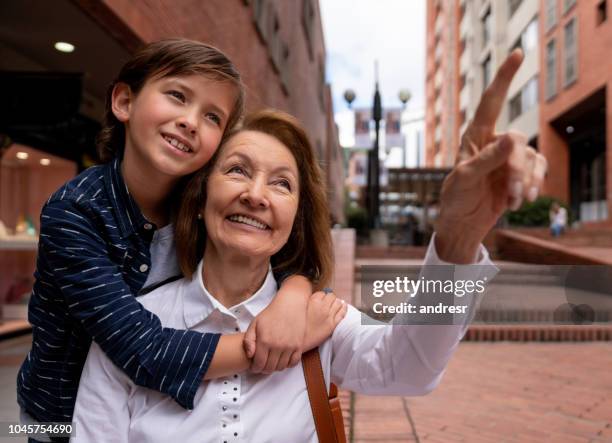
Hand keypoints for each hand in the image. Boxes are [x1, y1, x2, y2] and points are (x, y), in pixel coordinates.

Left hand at [244, 292, 305, 373]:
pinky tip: (283, 359)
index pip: (259, 364)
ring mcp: (289, 347)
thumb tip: (250, 355)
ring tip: (272, 361)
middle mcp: (277, 346)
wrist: (290, 305)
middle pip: (270, 368)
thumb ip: (248, 340)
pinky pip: (293, 363)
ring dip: (275, 367)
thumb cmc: (271, 314)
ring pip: (281, 367)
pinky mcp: (299, 346)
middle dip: (264, 369)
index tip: (254, 366)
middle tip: (262, 365)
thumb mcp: (255, 324)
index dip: (255, 368)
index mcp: (264, 341)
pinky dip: (287, 364)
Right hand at [303, 291, 346, 350]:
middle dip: (330, 298)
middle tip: (328, 302)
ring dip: (337, 303)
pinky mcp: (333, 324)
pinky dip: (344, 308)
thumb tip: (318, 296)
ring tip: (335, 305)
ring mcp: (328, 315)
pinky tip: (343, 306)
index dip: (322, 296)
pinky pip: (342, 313)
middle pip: (332, 296)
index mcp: (313, 301)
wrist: (300, 340)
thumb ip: (309, 301)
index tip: (321, 300)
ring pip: (338, 303)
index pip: (323, 293)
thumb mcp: (301, 308)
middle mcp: (322, 306)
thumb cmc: (299, 325)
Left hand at [436, 49, 547, 262]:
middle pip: (518, 141)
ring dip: (526, 181)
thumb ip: (486, 160)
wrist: (463, 224)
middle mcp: (493, 142)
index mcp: (474, 137)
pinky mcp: (520, 173)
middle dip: (517, 169)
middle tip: (512, 192)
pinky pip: (538, 170)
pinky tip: (524, 201)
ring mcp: (508, 158)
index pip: (490, 102)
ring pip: (531, 157)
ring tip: (514, 201)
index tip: (518, 53)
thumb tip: (512, 139)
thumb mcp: (464, 180)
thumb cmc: (455, 199)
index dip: (504, 77)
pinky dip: (534, 185)